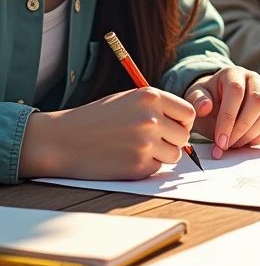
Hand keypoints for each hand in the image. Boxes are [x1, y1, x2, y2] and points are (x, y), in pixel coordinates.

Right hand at [19, 87, 195, 179]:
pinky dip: (146, 166)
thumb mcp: (128, 99)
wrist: (65, 140)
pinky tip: (126, 158)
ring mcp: (145, 142)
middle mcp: (151, 118)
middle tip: (153, 141)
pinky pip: (156, 168)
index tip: (172, 127)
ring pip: (174, 155)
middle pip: (184, 136)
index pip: (189, 113)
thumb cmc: (96, 118)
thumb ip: (157, 107)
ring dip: (161, 155)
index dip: (182, 122)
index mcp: (150, 96)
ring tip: (137, 148)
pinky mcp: (138, 165)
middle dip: (172, 141)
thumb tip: (185, 124)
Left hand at [185, 67, 259, 158]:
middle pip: (258, 101)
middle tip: (227, 145)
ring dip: (252, 134)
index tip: (220, 140)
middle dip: (242, 128)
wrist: (215, 104)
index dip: (228, 117)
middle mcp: (253, 79)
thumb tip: (205, 107)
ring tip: (233, 144)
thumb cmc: (205, 100)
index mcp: (233, 73)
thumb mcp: (194, 98)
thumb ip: (197, 101)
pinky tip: (244, 142)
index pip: (236, 91)